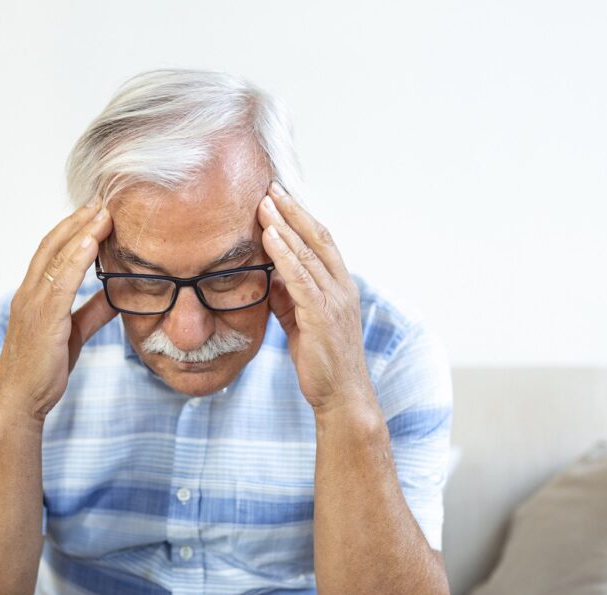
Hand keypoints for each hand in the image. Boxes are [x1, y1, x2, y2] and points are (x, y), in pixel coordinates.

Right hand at [0, 199, 117, 423]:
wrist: (20, 401)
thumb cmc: (42, 370)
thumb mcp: (73, 334)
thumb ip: (92, 312)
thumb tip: (115, 295)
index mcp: (33, 295)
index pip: (52, 252)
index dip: (72, 229)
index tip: (95, 211)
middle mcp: (29, 293)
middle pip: (52, 245)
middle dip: (77, 220)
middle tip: (101, 199)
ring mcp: (33, 304)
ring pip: (56, 257)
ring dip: (80, 231)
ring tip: (102, 212)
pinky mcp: (42, 319)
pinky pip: (60, 281)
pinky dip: (76, 258)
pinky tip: (92, 241)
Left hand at [257, 181, 373, 414]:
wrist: (341, 397)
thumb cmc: (322, 361)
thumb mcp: (301, 321)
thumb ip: (288, 296)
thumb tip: (269, 274)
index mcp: (339, 286)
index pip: (321, 241)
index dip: (301, 216)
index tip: (279, 195)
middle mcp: (342, 287)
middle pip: (317, 238)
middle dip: (293, 211)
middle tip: (270, 187)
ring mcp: (335, 301)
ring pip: (308, 253)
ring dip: (285, 226)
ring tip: (264, 204)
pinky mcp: (323, 317)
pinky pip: (301, 279)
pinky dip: (285, 255)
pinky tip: (269, 237)